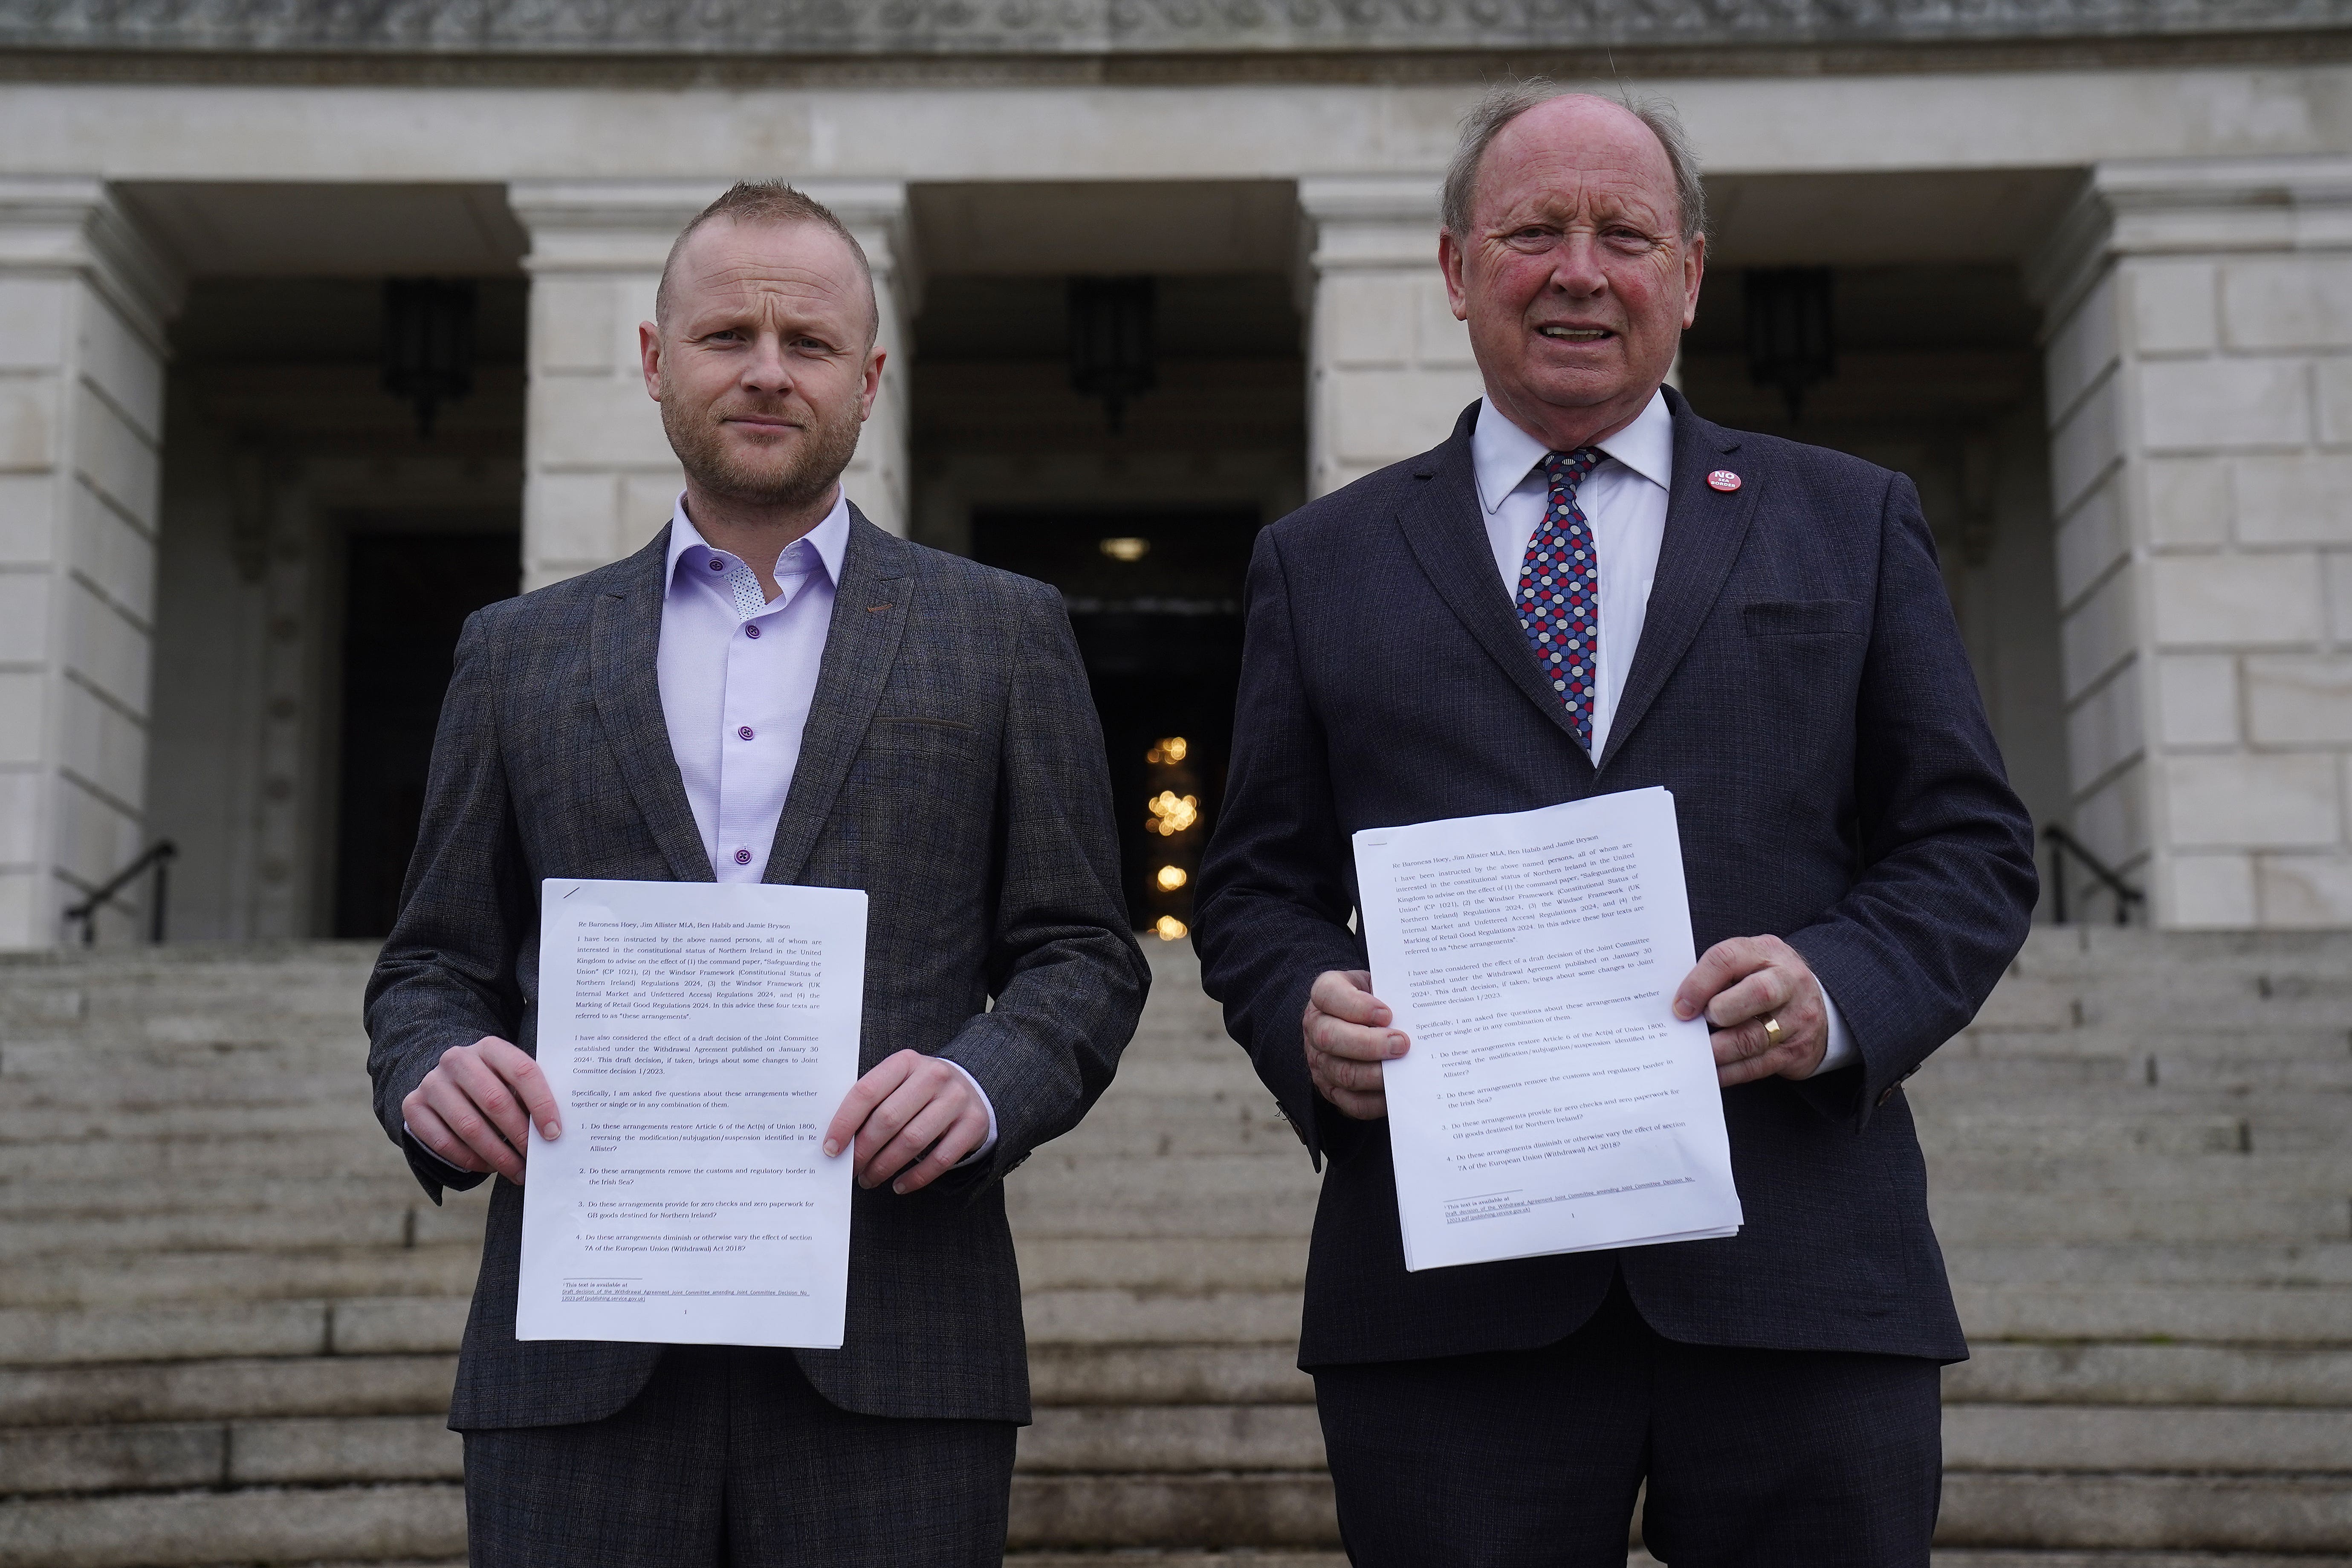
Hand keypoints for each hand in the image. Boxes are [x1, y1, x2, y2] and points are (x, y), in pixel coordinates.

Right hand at [402, 1036, 560, 1184]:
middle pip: (495, 1100)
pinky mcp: (413, 1106)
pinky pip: (443, 1142)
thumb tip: (555, 1132)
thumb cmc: (493, 1083)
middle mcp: (457, 1060)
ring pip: (469, 1126)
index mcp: (490, 1047)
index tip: (554, 1133)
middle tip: (535, 1158)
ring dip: (497, 1154)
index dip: (542, 1104)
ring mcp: (432, 1083)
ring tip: (516, 1170)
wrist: (448, 1080)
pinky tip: (488, 1167)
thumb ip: (531, 1095)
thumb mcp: (511, 1079)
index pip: (522, 1072)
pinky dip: (469, 1160)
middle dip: (519, 1135)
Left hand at [823, 1050, 991, 1194]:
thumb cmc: (918, 1091)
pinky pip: (941, 1159)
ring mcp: (957, 1099)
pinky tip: (899, 1185)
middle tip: (850, 1169)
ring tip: (869, 1179)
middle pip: (888, 1119)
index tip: (830, 1148)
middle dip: (863, 1150)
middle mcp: (934, 1075)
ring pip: (913, 1140)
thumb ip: (870, 1103)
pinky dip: (916, 1177)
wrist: (969, 1087)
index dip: (844, 1123)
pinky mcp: (974, 1123)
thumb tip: (836, 1140)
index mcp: (905, 1062)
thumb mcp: (896, 1083)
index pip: (866, 1092)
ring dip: (885, 1166)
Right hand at [1303, 969, 1404, 1120]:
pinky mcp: (1332, 1090)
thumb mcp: (1379, 983)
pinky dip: (1377, 1101)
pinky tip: (1397, 1089)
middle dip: (1369, 1044)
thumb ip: (1391, 990)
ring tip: (1403, 1068)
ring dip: (1376, 1074)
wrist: (1362, 1021)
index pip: (1327, 995)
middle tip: (1402, 1043)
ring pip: (1342, 1073)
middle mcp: (1316, 1027)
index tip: (1387, 1014)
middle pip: (1330, 1038)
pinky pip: (1352, 1103)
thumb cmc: (1376, 1000)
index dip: (1356, 1006)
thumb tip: (1420, 1009)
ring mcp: (1320, 1061)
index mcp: (1325, 993)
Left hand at [1674, 935, 1828, 1086]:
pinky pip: (1758, 1066)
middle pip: (1759, 994)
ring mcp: (1797, 1018)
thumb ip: (1718, 976)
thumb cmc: (1766, 980)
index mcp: (1766, 952)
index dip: (1699, 983)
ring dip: (1720, 1049)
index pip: (1729, 959)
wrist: (1819, 1006)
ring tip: (1696, 1053)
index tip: (1680, 1006)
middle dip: (1721, 1011)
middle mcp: (1788, 982)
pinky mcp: (1796, 1051)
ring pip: (1755, 1037)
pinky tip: (1710, 1072)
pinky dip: (1729, 1072)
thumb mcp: (1748, 964)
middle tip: (1697, 1024)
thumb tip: (1680, 1005)